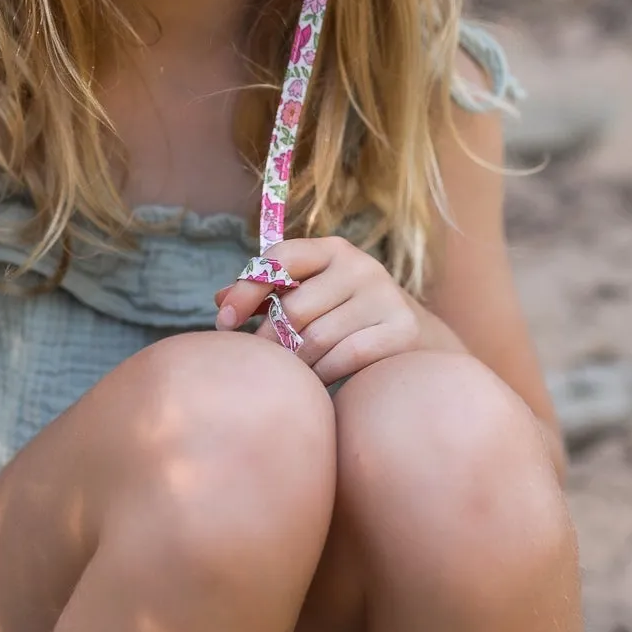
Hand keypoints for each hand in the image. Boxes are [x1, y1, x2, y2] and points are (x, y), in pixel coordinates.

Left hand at [215, 236, 454, 382]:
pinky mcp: (401, 329)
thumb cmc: (341, 315)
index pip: (282, 257)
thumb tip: (221, 301)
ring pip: (316, 339)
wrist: (411, 337)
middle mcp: (361, 266)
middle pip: (295, 308)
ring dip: (295, 364)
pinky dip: (322, 375)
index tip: (224, 323)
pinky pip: (344, 358)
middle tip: (261, 362)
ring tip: (290, 374)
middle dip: (270, 341)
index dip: (247, 288)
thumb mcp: (308, 294)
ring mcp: (385, 296)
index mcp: (333, 250)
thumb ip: (266, 294)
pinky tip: (316, 382)